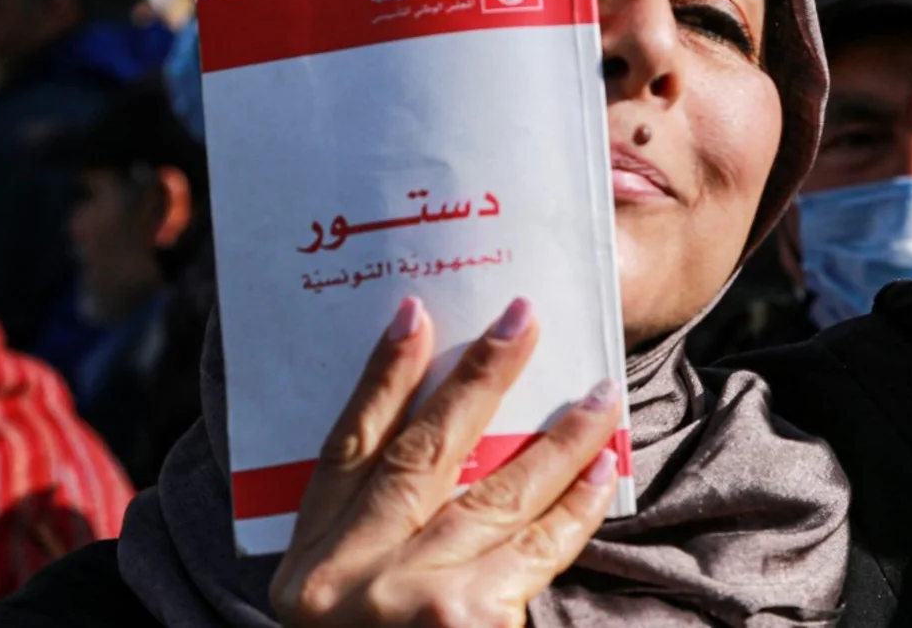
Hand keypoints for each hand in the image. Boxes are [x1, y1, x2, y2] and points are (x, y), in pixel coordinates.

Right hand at [270, 296, 621, 626]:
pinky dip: (577, 504)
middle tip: (524, 318)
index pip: (346, 447)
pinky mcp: (468, 622)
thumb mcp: (338, 608)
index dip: (381, 376)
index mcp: (306, 566)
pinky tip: (605, 469)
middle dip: (480, 377)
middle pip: (424, 450)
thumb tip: (455, 444)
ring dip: (558, 437)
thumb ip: (371, 536)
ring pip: (496, 490)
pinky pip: (539, 545)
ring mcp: (408, 598)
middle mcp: (347, 575)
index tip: (416, 313)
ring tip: (601, 394)